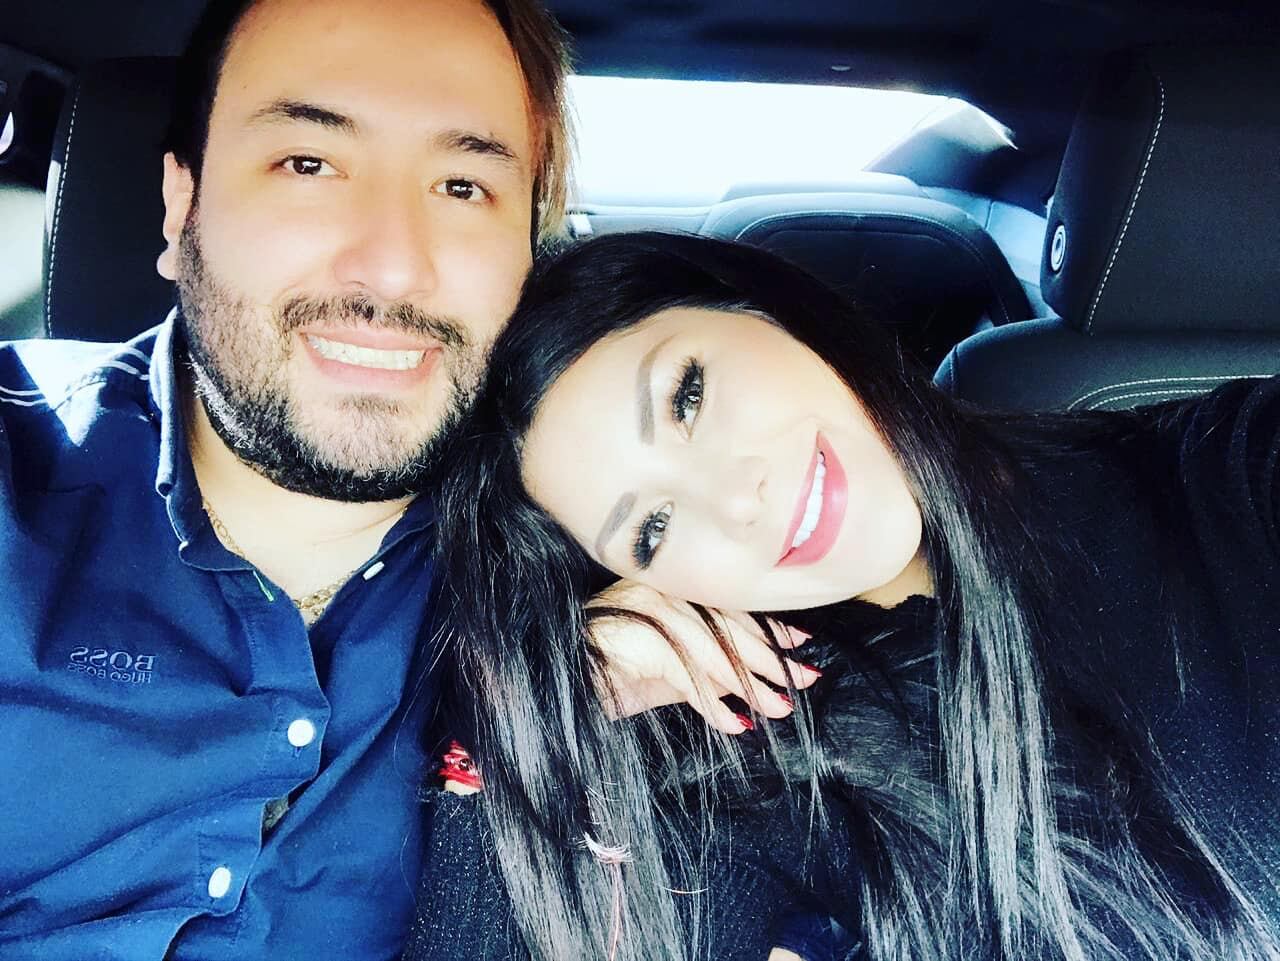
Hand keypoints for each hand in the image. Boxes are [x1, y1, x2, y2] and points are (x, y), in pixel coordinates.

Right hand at [586, 580, 820, 733]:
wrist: (563, 684)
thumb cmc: (611, 676)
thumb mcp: (668, 670)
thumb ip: (707, 668)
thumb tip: (755, 682)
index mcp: (670, 591)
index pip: (729, 605)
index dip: (767, 625)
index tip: (800, 643)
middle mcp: (662, 594)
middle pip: (728, 626)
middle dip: (770, 658)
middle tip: (802, 681)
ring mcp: (649, 612)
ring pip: (714, 650)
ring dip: (750, 685)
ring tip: (776, 709)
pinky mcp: (640, 640)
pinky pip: (689, 676)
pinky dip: (714, 704)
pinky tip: (734, 724)